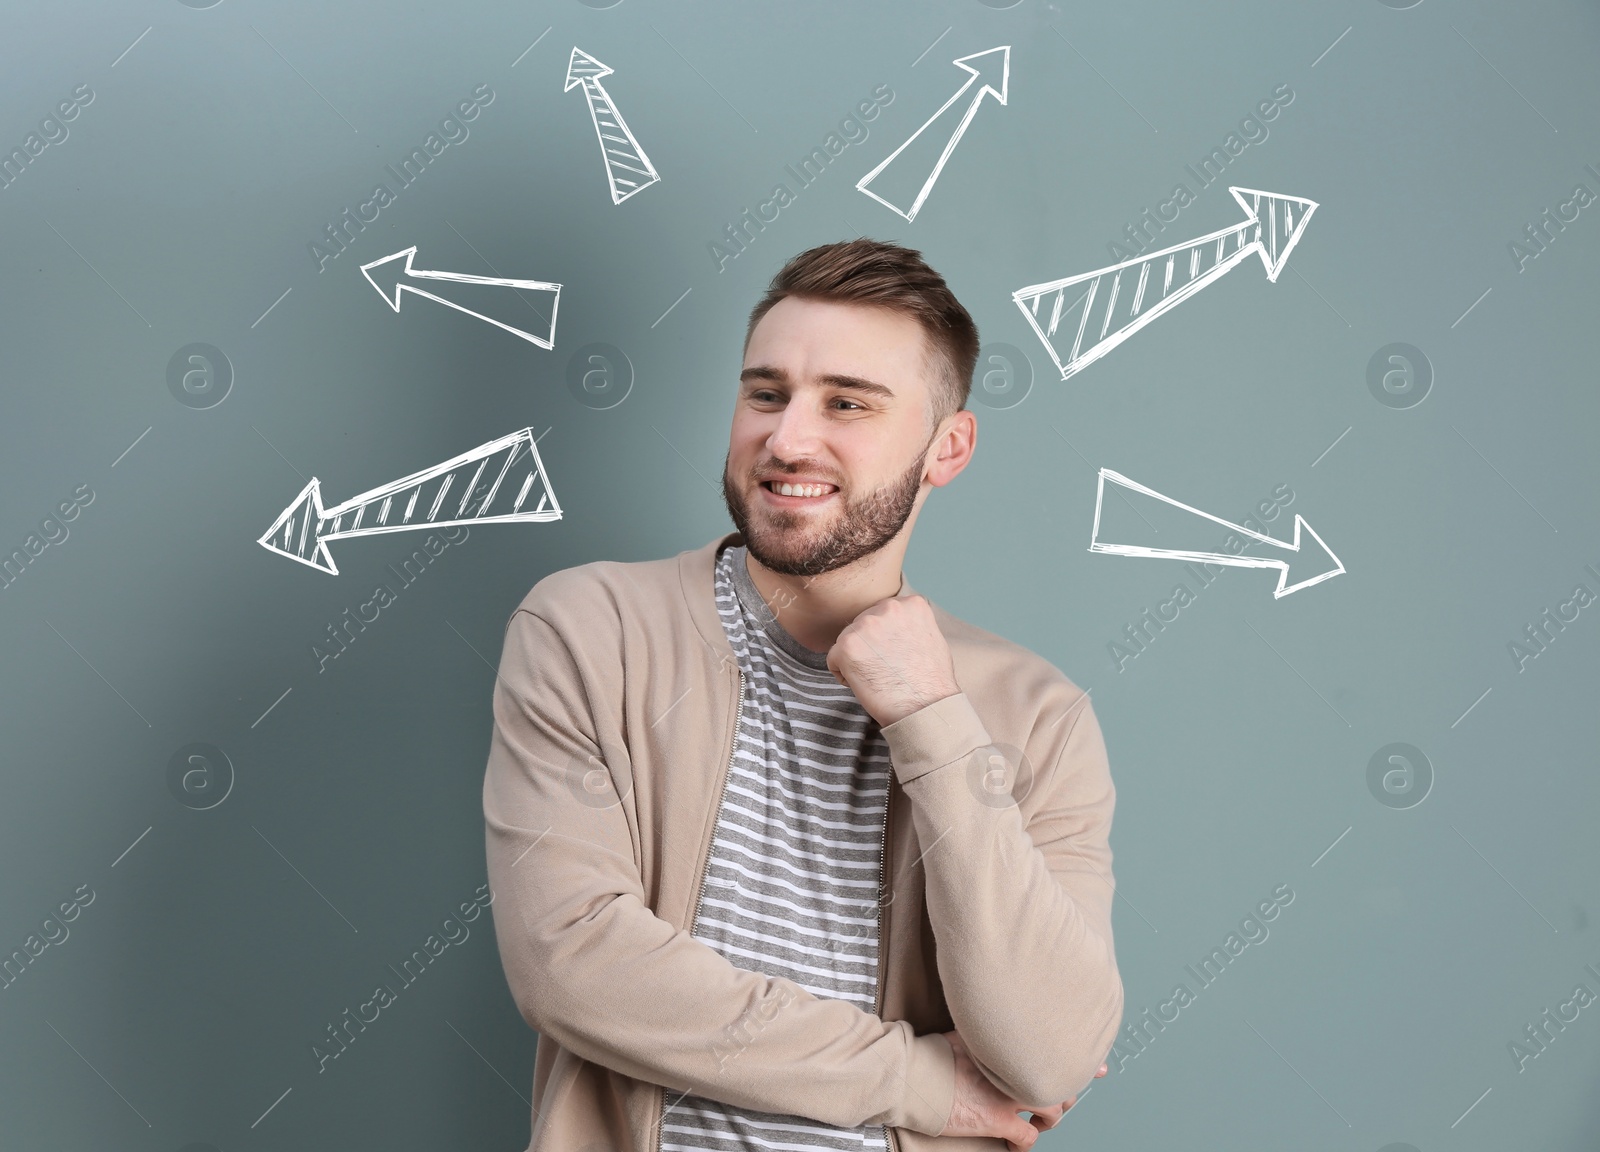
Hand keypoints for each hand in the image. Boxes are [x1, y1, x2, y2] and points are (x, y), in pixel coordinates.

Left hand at [826, 594, 959, 727]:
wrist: (925, 709)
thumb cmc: (930, 682)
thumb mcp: (931, 637)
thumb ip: (909, 623)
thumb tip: (892, 624)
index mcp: (910, 604)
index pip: (882, 615)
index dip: (886, 639)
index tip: (896, 656)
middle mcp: (888, 607)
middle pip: (863, 625)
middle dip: (869, 646)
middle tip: (887, 669)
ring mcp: (866, 624)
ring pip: (848, 640)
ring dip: (857, 659)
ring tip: (879, 676)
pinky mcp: (847, 645)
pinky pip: (834, 658)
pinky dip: (845, 674)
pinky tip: (866, 684)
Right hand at [937, 1031, 1105, 1150]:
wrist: (918, 1074)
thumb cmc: (935, 1052)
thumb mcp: (967, 1029)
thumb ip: (989, 1031)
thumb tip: (995, 1026)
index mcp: (1012, 1045)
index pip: (1057, 1049)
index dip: (1082, 1059)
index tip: (1098, 1065)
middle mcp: (1016, 1067)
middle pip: (1061, 1080)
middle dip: (1066, 1091)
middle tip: (1063, 1096)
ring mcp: (1010, 1094)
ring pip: (1053, 1109)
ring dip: (1050, 1116)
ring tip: (1040, 1118)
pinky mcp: (999, 1120)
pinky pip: (1028, 1137)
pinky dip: (1026, 1144)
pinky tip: (1017, 1145)